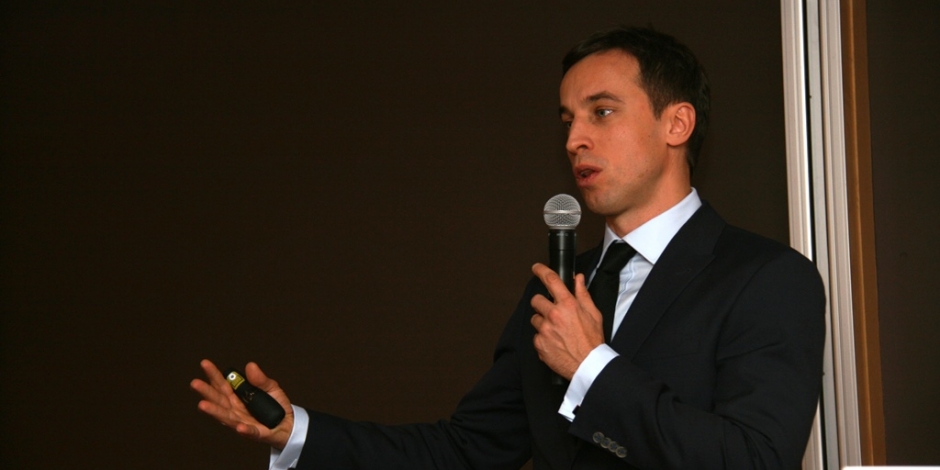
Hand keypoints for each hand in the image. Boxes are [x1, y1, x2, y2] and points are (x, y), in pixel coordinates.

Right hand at [190, 359, 294, 449]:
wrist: (290, 424)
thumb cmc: (275, 406)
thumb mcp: (270, 387)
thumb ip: (260, 379)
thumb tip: (250, 365)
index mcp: (237, 397)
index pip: (223, 385)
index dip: (214, 375)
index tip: (204, 364)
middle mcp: (236, 410)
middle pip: (220, 400)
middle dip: (207, 392)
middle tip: (195, 383)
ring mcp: (244, 422)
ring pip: (227, 417)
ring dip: (215, 412)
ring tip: (202, 405)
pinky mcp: (257, 434)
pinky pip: (250, 432)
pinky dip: (244, 430)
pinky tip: (239, 427)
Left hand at [529, 263, 604, 379]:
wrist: (588, 364)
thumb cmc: (592, 341)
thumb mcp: (593, 314)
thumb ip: (583, 294)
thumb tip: (578, 279)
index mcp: (568, 305)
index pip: (551, 281)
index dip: (541, 271)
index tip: (536, 268)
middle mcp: (554, 315)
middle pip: (536, 300)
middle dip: (542, 303)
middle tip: (551, 311)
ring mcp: (545, 329)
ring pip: (535, 318)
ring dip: (542, 322)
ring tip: (556, 331)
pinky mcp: (539, 343)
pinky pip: (536, 335)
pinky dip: (543, 338)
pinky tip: (555, 342)